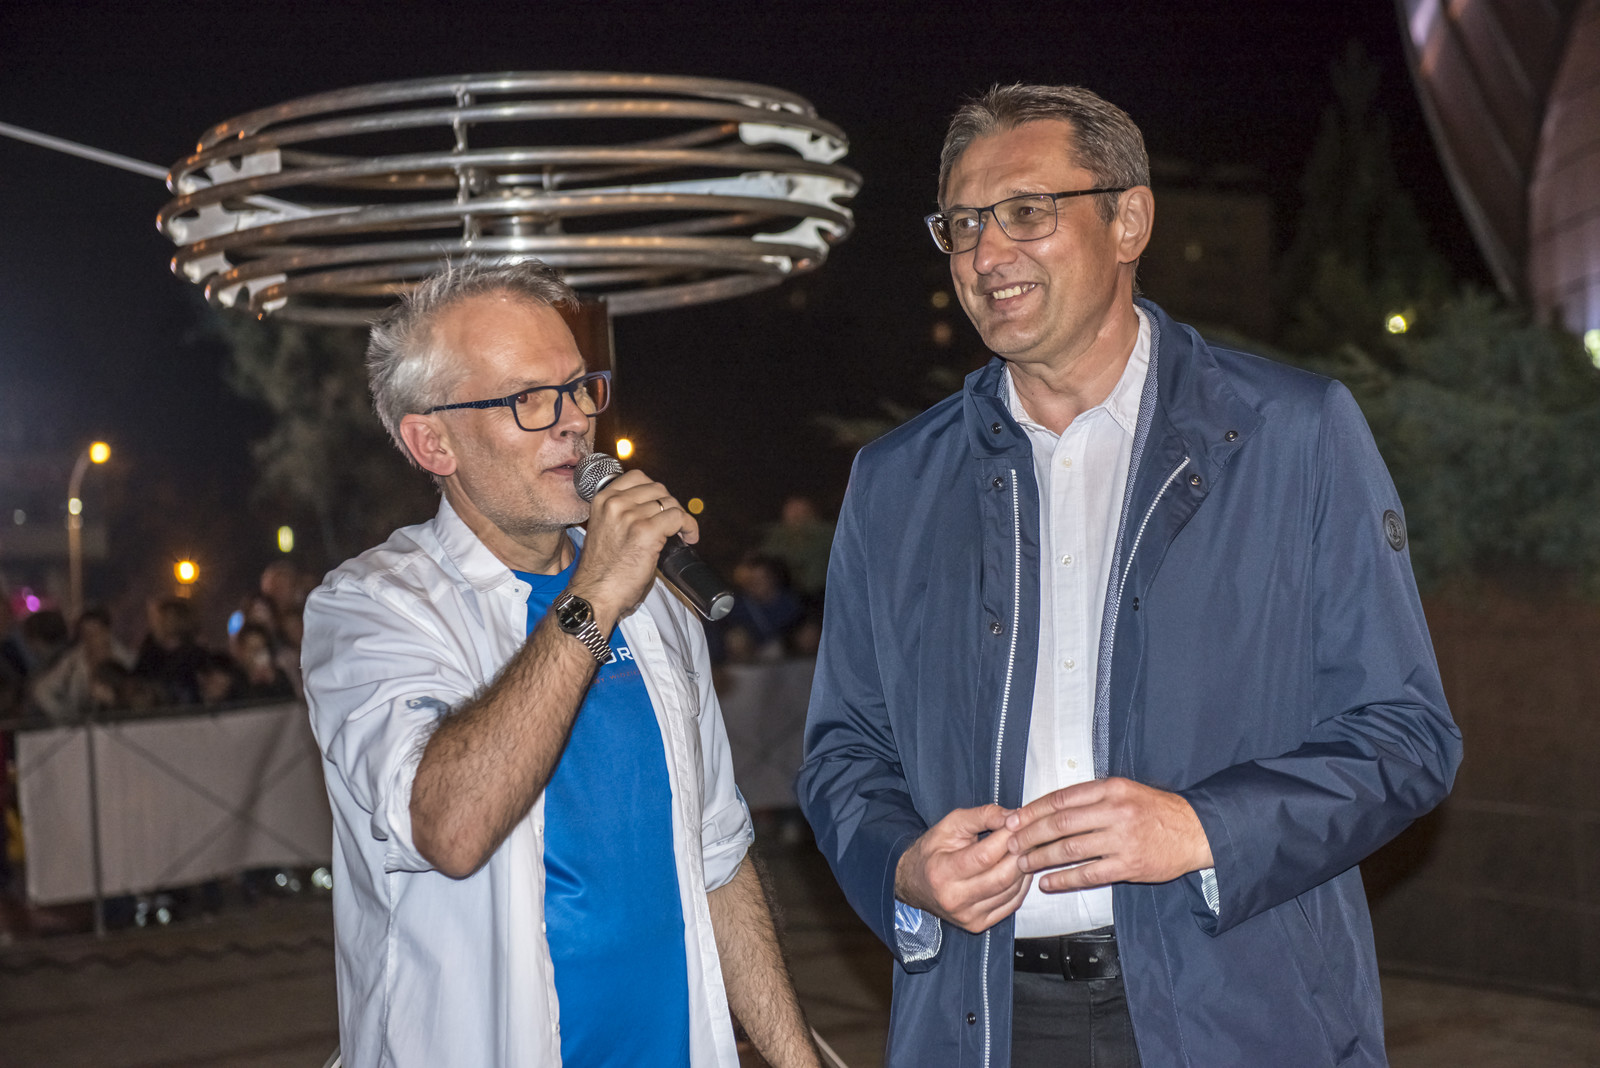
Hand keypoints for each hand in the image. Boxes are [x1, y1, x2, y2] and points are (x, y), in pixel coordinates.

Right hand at [569, 468, 697, 623]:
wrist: (594, 594)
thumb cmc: (601, 571)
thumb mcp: (605, 530)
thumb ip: (622, 514)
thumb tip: (652, 508)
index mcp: (602, 500)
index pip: (638, 478)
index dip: (655, 492)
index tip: (660, 506)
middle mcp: (615, 503)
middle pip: (658, 488)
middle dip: (669, 504)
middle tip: (673, 523)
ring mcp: (631, 515)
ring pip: (670, 503)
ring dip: (680, 518)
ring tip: (681, 533)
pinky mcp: (646, 531)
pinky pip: (679, 518)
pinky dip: (689, 527)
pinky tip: (689, 538)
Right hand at [895, 804, 1030, 933]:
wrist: (915, 883)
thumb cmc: (932, 851)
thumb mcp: (950, 824)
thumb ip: (982, 816)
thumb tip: (1013, 816)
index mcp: (942, 872)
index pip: (985, 856)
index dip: (1007, 838)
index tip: (1019, 823)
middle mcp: (954, 899)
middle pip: (1002, 877)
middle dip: (1021, 854)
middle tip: (1029, 837)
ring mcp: (967, 916)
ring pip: (1011, 891)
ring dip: (1024, 869)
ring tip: (1026, 850)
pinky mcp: (978, 924)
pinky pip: (1011, 904)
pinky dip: (1021, 885)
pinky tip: (1020, 870)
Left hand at [1004, 778, 1212, 891]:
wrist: (1195, 831)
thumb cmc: (1155, 810)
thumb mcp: (1125, 790)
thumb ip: (1092, 796)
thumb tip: (1050, 808)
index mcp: (1110, 788)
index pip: (1060, 798)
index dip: (1032, 810)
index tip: (1013, 819)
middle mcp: (1115, 811)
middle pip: (1060, 823)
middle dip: (1029, 835)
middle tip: (1010, 843)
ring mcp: (1122, 839)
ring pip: (1070, 849)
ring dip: (1041, 857)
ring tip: (1023, 863)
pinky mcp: (1130, 865)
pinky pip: (1088, 874)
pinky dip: (1064, 879)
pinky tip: (1047, 883)